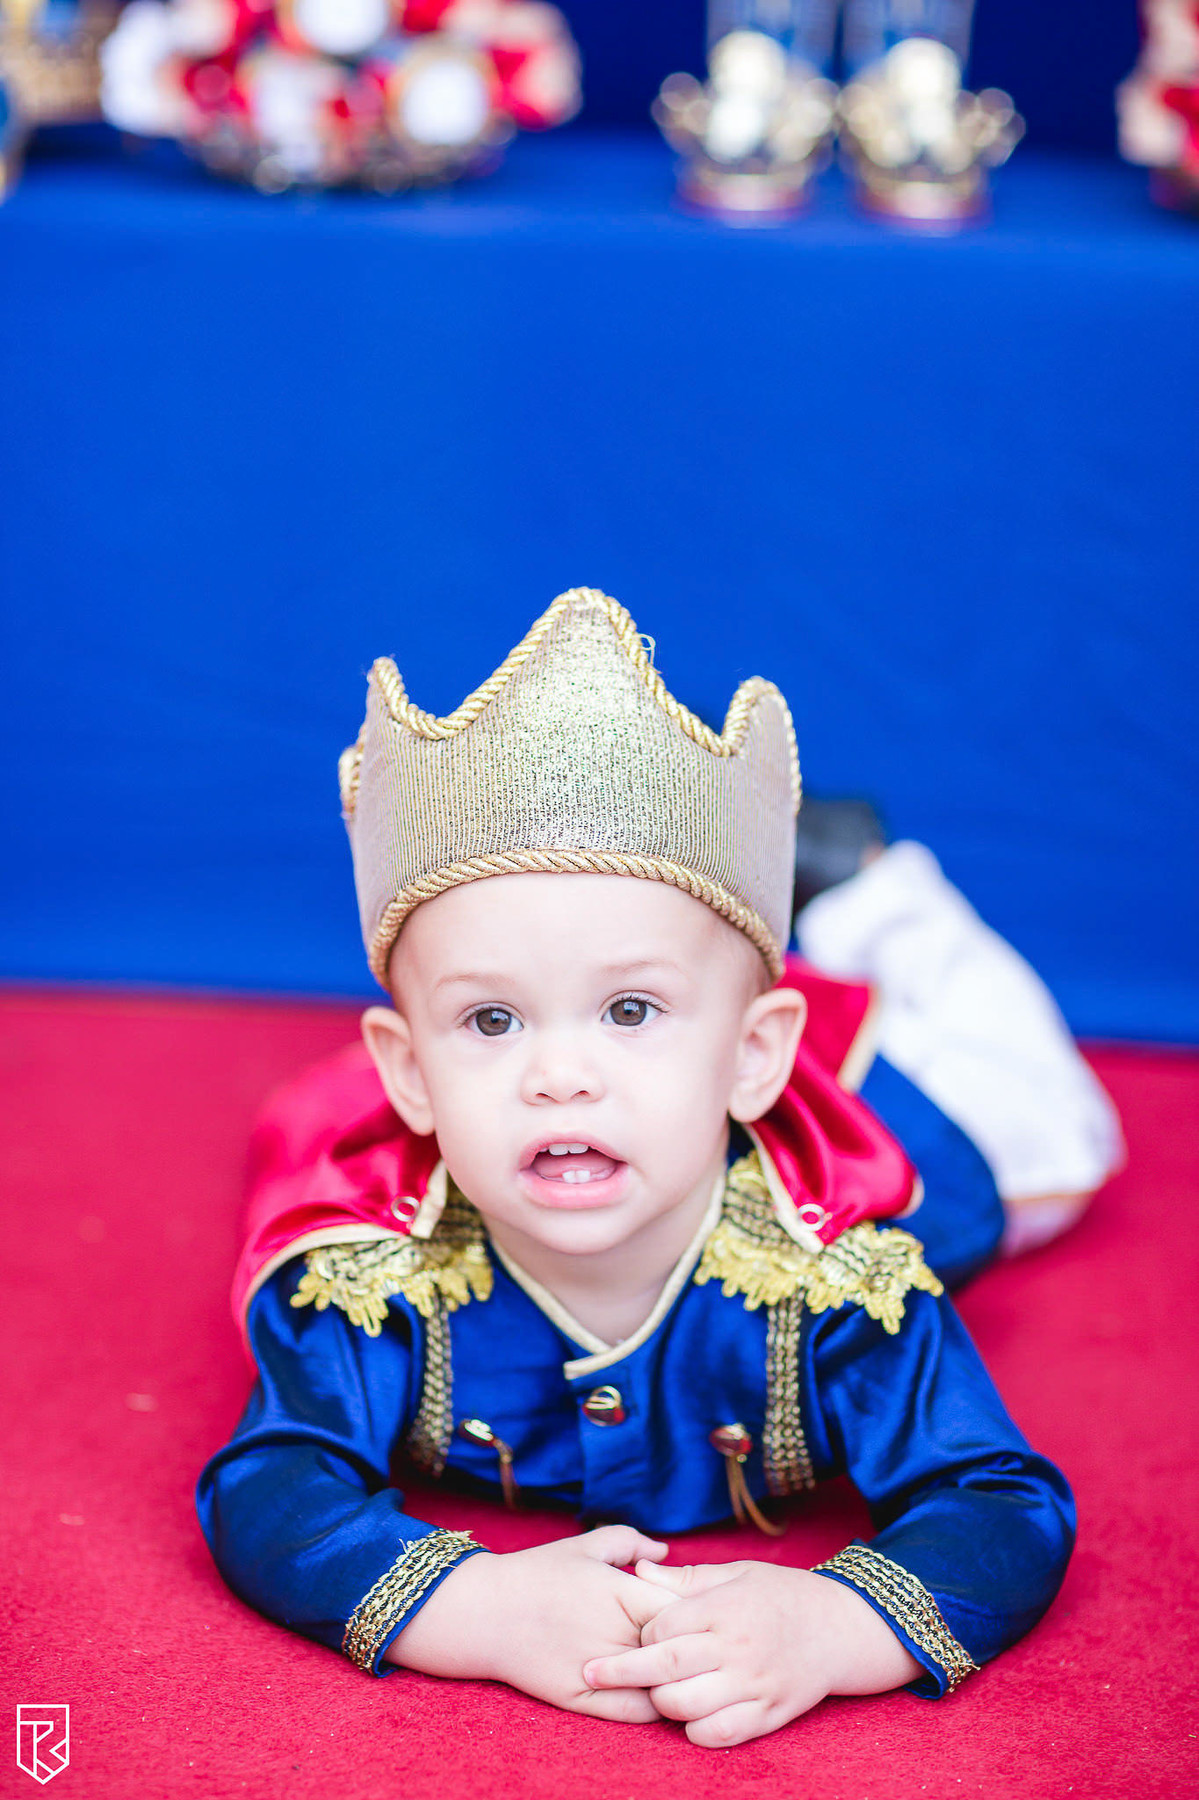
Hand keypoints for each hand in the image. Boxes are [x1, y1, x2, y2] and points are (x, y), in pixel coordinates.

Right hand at [384, 1526, 674, 1720]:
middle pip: (681, 1648)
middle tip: (702, 1647)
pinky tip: (656, 1693)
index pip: (686, 1609)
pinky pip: (637, 1712)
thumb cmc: (537, 1572)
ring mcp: (602, 1668)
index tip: (696, 1613)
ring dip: (677, 1680)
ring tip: (684, 1674)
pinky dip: (655, 1706)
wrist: (484, 1612)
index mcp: (624, 1591)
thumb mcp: (585, 1545)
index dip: (696, 1613)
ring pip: (663, 1684)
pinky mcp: (583, 1699)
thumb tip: (666, 1552)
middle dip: (694, 1648)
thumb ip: (630, 1543)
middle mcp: (617, 1632)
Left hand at [582, 1558, 921, 1746]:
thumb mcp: (737, 1573)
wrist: (840, 1628)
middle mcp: (738, 1647)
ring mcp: (754, 1684)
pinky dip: (695, 1731)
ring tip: (651, 1693)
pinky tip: (688, 1717)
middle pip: (666, 1668)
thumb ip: (686, 1580)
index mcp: (726, 1607)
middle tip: (591, 1673)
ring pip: (687, 1707)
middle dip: (621, 1672)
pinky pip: (720, 1734)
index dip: (640, 1632)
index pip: (662, 1625)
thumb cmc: (781, 1594)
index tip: (633, 1633)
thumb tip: (638, 1572)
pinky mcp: (769, 1714)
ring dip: (659, 1703)